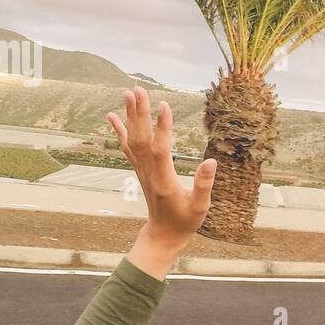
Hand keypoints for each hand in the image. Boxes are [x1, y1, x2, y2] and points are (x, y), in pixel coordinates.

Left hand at [106, 86, 216, 278]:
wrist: (162, 235)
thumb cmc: (185, 222)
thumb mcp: (200, 207)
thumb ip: (204, 184)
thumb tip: (212, 161)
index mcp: (164, 181)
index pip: (161, 150)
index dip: (163, 128)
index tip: (164, 105)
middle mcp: (149, 173)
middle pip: (142, 139)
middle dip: (140, 113)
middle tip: (139, 89)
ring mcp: (142, 171)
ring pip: (133, 139)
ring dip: (130, 116)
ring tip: (129, 93)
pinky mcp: (140, 170)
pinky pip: (127, 147)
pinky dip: (119, 130)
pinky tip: (113, 115)